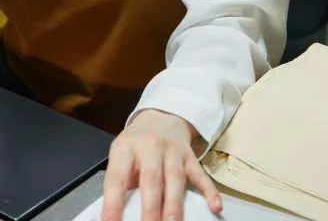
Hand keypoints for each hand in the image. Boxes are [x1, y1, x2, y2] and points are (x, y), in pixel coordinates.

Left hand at [101, 110, 221, 220]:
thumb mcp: (121, 154)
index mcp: (125, 148)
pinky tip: (214, 207)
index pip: (116, 179)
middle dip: (150, 208)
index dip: (113, 203)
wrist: (160, 117)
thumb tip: (122, 210)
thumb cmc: (137, 143)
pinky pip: (200, 175)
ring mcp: (172, 151)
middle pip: (150, 179)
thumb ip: (122, 179)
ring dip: (174, 205)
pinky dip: (209, 192)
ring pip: (175, 179)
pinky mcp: (190, 157)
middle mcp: (149, 147)